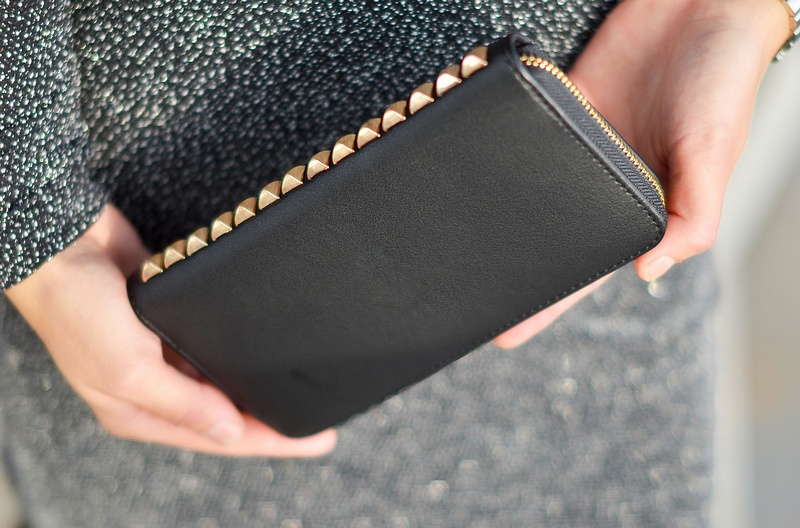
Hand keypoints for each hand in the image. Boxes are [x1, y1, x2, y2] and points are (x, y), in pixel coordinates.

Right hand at [5, 205, 336, 455]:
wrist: (60, 244)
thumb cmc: (75, 307)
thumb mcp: (126, 368)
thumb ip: (181, 402)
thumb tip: (230, 431)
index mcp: (139, 410)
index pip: (217, 436)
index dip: (268, 441)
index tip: (315, 440)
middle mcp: (154, 386)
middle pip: (222, 412)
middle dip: (265, 418)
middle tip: (316, 420)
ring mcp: (161, 352)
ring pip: (219, 378)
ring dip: (252, 383)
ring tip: (296, 389)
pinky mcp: (170, 319)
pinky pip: (212, 342)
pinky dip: (238, 347)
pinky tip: (263, 346)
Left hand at [494, 0, 790, 347]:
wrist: (703, 4)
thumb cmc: (722, 81)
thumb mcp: (713, 155)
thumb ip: (690, 216)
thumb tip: (648, 271)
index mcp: (642, 206)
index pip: (586, 267)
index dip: (548, 302)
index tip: (507, 332)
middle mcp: (606, 181)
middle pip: (547, 235)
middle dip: (509, 266)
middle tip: (462, 295)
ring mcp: (581, 144)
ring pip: (529, 189)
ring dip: (500, 211)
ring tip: (457, 241)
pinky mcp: (564, 104)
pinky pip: (525, 132)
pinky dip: (502, 151)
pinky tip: (473, 172)